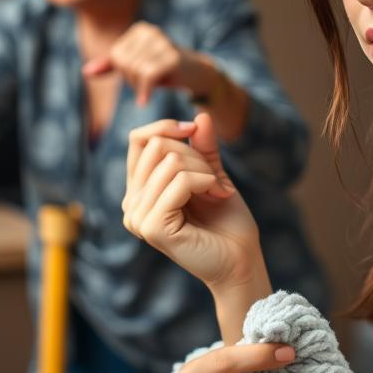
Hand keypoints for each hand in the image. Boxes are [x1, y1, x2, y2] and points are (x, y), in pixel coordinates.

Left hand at [82, 21, 215, 105]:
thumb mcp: (137, 66)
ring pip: (134, 71)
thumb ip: (111, 67)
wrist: (198, 75)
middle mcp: (151, 31)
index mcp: (140, 30)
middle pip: (123, 63)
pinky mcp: (172, 58)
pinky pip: (146, 76)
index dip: (124, 72)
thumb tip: (86, 72)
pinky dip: (144, 91)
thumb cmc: (166, 71)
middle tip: (147, 84)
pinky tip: (145, 100)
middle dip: (131, 79)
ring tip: (151, 87)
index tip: (140, 77)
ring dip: (139, 86)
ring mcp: (163, 43)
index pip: (115, 55)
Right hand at [123, 112, 264, 290]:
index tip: (194, 131)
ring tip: (218, 191)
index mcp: (139, 191)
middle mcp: (131, 204)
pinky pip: (179, 182)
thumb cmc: (226, 221)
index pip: (139, 139)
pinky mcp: (153, 227)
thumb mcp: (213, 173)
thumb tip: (199, 114)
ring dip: (204, 170)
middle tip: (215, 179)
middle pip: (156, 145)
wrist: (241, 258)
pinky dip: (204, 181)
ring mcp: (138, 217)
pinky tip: (217, 196)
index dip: (166, 126)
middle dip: (194, 154)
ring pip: (170, 161)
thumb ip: (202, 146)